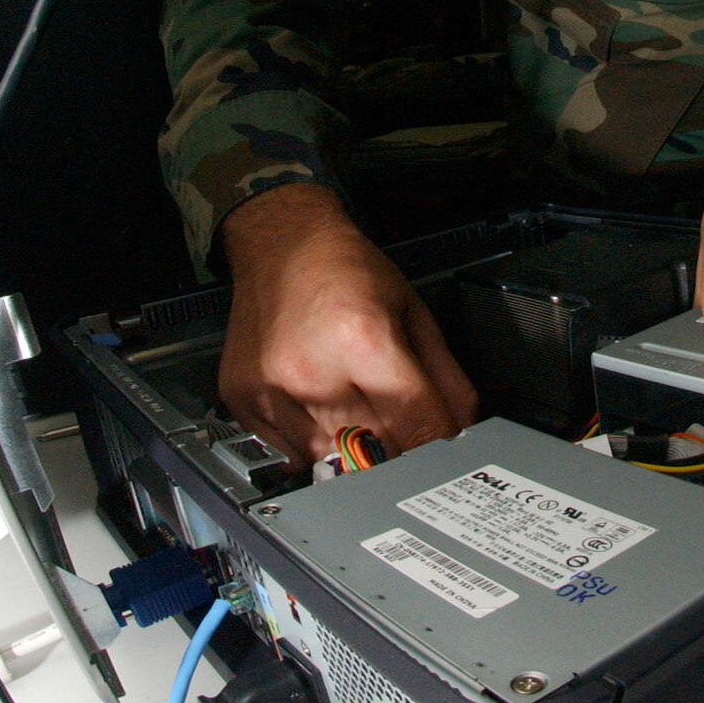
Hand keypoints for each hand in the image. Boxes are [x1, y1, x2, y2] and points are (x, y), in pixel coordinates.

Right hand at [218, 183, 477, 464]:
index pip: (418, 425)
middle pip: (377, 450)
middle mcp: (313, 370)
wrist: (280, 241)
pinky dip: (312, 445)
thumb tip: (461, 429)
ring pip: (333, 461)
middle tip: (402, 424)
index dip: (441, 440)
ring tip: (355, 407)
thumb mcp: (412, 310)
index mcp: (363, 339)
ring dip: (353, 448)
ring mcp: (272, 389)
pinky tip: (318, 408)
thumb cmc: (345, 269)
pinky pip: (290, 455)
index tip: (445, 442)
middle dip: (400, 446)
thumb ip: (444, 375)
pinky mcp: (242, 399)